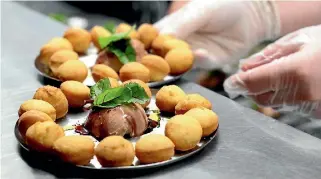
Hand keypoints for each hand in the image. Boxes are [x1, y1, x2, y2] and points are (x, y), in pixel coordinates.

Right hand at [154, 0, 280, 68]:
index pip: (153, 39)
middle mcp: (180, 42)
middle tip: (157, 63)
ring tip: (177, 59)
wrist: (251, 12)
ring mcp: (194, 54)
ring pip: (181, 63)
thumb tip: (159, 40)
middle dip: (160, 61)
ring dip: (179, 63)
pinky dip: (201, 60)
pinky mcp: (209, 62)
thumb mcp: (198, 11)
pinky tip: (201, 53)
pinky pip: (202, 64)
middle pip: (163, 55)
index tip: (141, 51)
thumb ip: (181, 24)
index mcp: (171, 27)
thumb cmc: (221, 5)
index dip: (146, 46)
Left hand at [224, 25, 320, 117]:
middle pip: (258, 97)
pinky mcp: (316, 113)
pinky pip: (290, 106)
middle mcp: (301, 94)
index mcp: (294, 72)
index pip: (251, 83)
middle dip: (250, 86)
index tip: (231, 82)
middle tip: (252, 73)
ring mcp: (311, 106)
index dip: (237, 83)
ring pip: (272, 103)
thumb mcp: (301, 39)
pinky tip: (294, 81)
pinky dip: (283, 95)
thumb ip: (269, 55)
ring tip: (279, 72)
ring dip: (267, 90)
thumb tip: (244, 67)